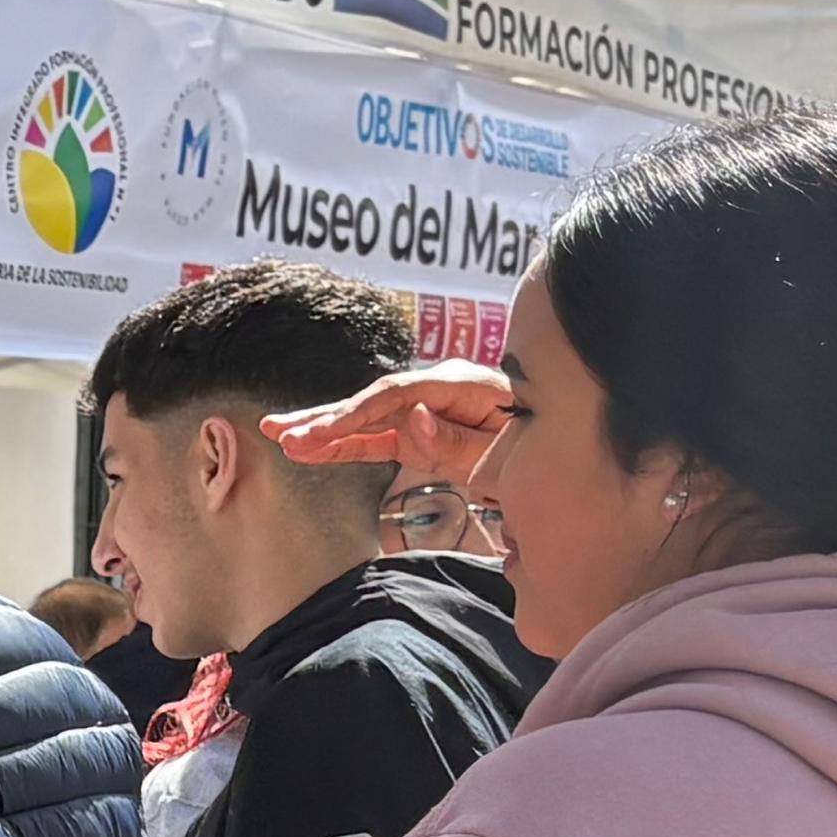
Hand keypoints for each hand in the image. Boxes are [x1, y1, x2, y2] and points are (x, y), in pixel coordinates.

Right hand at [267, 364, 516, 485]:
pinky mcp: (419, 432)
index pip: (395, 394)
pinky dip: (344, 446)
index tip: (323, 430)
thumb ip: (455, 435)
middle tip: (279, 430)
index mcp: (457, 384)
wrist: (558, 438)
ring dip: (322, 428)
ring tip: (277, 436)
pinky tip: (309, 452)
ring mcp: (423, 411)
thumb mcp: (502, 444)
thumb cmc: (534, 439)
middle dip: (324, 416)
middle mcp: (433, 390)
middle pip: (371, 401)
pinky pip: (376, 439)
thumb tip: (410, 418)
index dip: (356, 412)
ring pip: (365, 419)